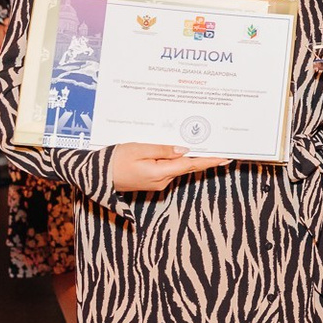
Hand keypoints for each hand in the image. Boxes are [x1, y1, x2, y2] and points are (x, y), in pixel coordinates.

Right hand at [108, 142, 230, 192]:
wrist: (96, 176)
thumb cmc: (114, 160)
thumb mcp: (139, 149)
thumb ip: (163, 149)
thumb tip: (185, 150)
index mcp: (161, 173)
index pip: (191, 165)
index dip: (210, 161)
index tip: (226, 157)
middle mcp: (163, 181)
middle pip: (186, 165)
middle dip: (200, 154)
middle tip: (215, 141)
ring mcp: (158, 183)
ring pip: (177, 166)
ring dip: (184, 155)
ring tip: (195, 139)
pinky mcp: (152, 181)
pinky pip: (167, 168)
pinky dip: (172, 159)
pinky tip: (173, 149)